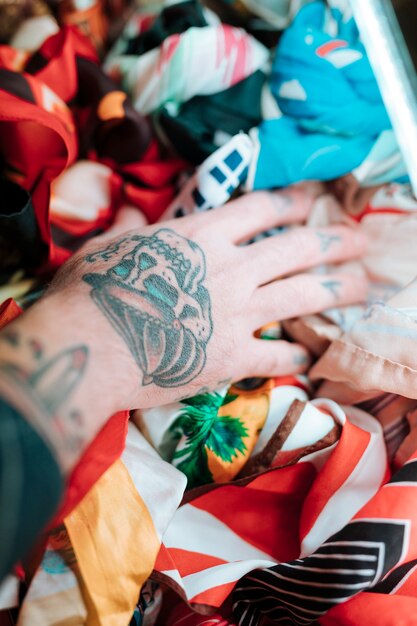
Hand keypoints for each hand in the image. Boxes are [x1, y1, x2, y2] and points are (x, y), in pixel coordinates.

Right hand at [50, 187, 367, 409]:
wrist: (90, 344)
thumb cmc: (93, 290)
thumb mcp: (108, 245)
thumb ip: (130, 224)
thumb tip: (129, 207)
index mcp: (203, 236)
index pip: (262, 209)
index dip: (294, 202)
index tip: (315, 201)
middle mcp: (231, 268)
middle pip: (298, 247)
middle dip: (334, 240)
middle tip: (360, 241)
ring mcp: (236, 313)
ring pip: (303, 294)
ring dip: (337, 289)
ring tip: (362, 286)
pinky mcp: (233, 356)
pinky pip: (279, 355)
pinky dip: (298, 355)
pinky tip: (311, 356)